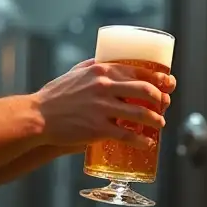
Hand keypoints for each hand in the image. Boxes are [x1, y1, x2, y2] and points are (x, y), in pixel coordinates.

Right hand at [35, 58, 174, 148]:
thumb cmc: (56, 95)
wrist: (38, 116)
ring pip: (140, 113)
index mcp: (102, 70)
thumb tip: (110, 63)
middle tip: (164, 106)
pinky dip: (141, 140)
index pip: (139, 71)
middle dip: (161, 100)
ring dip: (156, 120)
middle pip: (146, 91)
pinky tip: (147, 143)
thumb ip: (94, 67)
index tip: (168, 84)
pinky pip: (127, 134)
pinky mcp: (98, 128)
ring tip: (160, 124)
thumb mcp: (76, 73)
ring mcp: (102, 108)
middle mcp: (105, 87)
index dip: (159, 79)